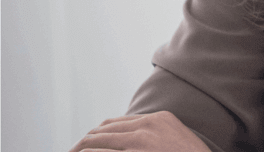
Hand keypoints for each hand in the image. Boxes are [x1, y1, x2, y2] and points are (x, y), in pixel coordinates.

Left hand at [67, 111, 212, 151]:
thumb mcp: (177, 140)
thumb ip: (156, 135)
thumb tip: (130, 139)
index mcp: (159, 119)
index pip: (115, 122)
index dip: (97, 134)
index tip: (86, 145)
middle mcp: (149, 126)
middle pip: (103, 130)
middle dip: (84, 143)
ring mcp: (141, 142)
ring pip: (97, 141)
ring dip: (81, 150)